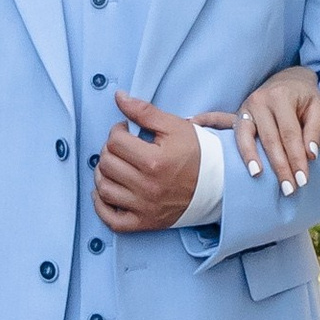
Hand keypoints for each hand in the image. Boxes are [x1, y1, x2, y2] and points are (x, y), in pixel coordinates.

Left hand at [93, 90, 203, 232]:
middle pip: (107, 164)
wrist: (218, 184)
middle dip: (110, 150)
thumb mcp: (175, 127)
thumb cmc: (197, 154)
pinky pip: (111, 220)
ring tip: (114, 166)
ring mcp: (145, 207)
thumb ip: (144, 111)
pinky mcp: (145, 222)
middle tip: (122, 147)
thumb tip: (119, 97)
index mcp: (154, 161)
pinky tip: (105, 192)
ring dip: (102, 174)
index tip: (126, 131)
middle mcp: (147, 187)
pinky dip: (101, 206)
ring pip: (104, 189)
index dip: (118, 131)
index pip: (115, 141)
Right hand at [200, 66, 319, 193]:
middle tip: (287, 188)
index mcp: (281, 98)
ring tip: (256, 175)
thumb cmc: (305, 98)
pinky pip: (220, 121)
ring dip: (251, 158)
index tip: (303, 180)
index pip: (290, 134)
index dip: (296, 158)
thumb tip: (310, 155)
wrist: (290, 79)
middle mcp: (260, 101)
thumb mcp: (318, 108)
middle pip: (269, 139)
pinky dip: (207, 123)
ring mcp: (246, 107)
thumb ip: (315, 131)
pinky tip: (192, 124)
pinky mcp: (238, 114)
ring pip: (246, 136)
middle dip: (279, 166)